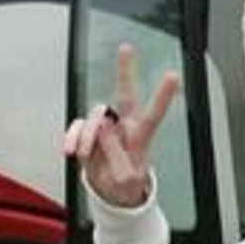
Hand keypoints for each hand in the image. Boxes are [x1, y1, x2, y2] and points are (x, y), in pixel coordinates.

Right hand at [61, 43, 178, 206]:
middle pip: (126, 95)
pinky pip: (77, 126)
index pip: (154, 115)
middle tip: (126, 48)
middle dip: (126, 71)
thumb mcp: (125, 179)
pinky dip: (72, 139)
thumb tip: (103, 128)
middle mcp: (125, 127)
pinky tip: (72, 151)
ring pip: (95, 117)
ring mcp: (106, 128)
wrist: (111, 195)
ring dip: (86, 137)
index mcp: (140, 138)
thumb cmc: (125, 186)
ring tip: (84, 155)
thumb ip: (116, 155)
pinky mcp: (89, 132)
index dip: (163, 95)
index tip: (172, 75)